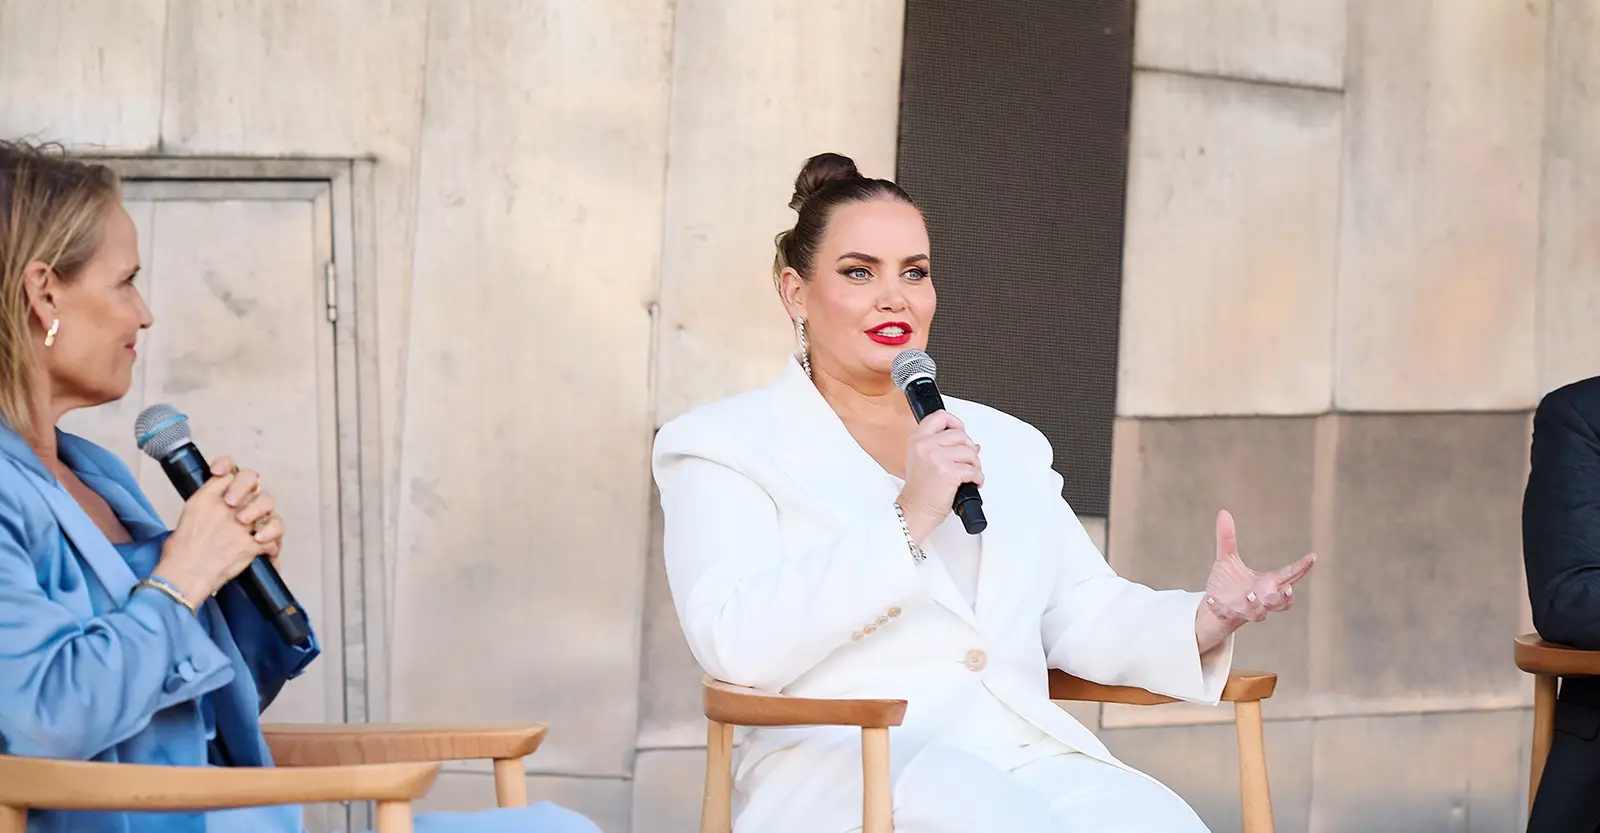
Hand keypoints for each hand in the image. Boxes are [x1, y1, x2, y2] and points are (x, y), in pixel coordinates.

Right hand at [150, 458, 281, 601]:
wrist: (183, 577)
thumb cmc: (178, 556)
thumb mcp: (186, 519)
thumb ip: (205, 507)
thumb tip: (216, 513)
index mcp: (205, 499)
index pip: (227, 471)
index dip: (232, 470)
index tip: (228, 475)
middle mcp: (225, 506)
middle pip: (252, 479)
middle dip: (252, 488)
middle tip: (243, 509)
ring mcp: (241, 524)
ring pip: (267, 503)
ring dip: (266, 516)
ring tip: (257, 532)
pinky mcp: (251, 543)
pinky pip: (271, 539)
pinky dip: (270, 546)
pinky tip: (263, 552)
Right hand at [897, 411, 982, 542]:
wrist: (914, 511)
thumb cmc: (919, 490)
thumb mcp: (922, 460)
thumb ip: (942, 447)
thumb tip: (971, 444)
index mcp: (917, 439)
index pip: (940, 416)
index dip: (955, 422)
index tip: (960, 431)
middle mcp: (926, 445)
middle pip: (960, 434)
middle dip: (969, 449)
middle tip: (967, 461)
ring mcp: (937, 458)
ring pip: (970, 451)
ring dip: (975, 464)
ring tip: (969, 473)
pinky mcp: (949, 473)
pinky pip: (974, 470)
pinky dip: (978, 478)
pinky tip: (972, 483)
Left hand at [1195, 509, 1315, 653]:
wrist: (1210, 611)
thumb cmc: (1227, 585)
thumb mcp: (1227, 559)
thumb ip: (1227, 538)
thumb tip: (1223, 511)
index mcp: (1266, 583)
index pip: (1289, 575)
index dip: (1302, 567)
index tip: (1312, 556)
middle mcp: (1260, 598)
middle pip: (1281, 603)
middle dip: (1284, 598)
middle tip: (1286, 590)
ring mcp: (1245, 609)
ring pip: (1258, 614)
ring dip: (1256, 605)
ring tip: (1250, 595)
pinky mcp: (1228, 616)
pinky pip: (1226, 614)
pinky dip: (1219, 608)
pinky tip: (1211, 599)